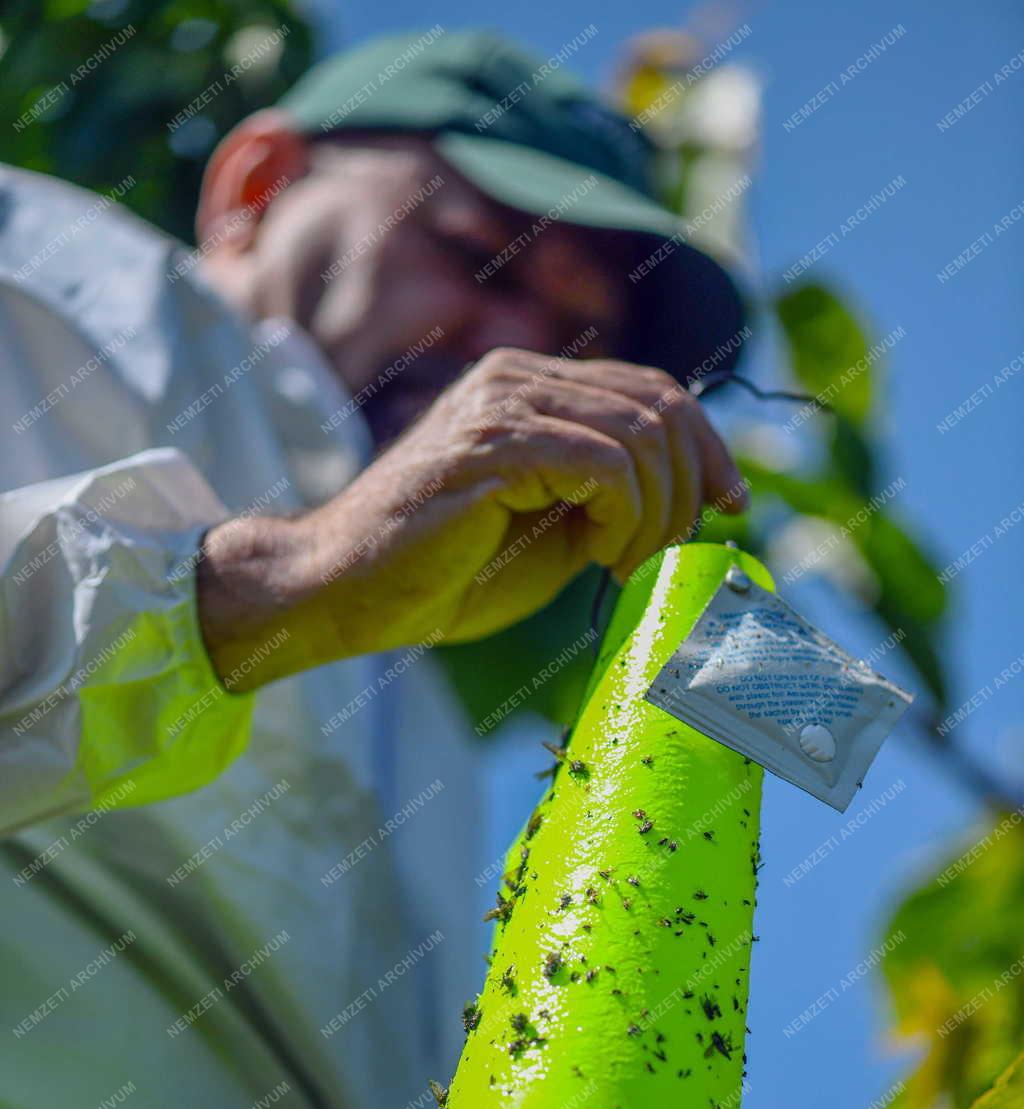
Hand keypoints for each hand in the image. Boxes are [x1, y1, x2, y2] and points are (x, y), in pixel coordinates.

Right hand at [198, 347, 747, 689]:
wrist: (345, 592)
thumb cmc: (441, 572)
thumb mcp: (551, 532)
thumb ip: (609, 501)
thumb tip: (689, 504)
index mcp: (532, 387)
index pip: (655, 391)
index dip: (708, 447)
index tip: (730, 507)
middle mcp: (519, 376)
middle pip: (662, 404)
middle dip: (691, 487)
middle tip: (668, 555)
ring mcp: (503, 402)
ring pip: (643, 434)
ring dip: (658, 512)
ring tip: (624, 564)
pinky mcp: (493, 442)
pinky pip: (605, 465)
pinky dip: (626, 517)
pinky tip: (602, 557)